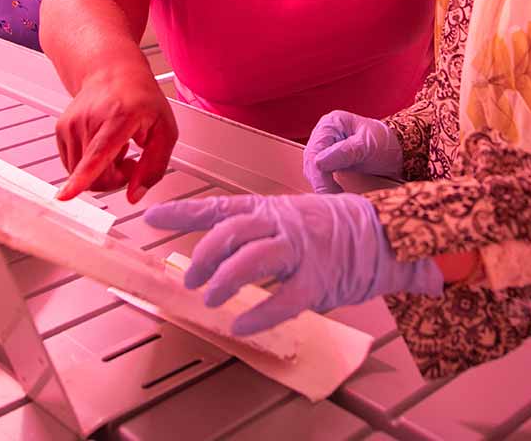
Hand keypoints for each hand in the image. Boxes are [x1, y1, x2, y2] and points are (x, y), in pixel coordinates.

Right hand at [55, 68, 177, 202]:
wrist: (112, 72)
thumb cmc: (140, 99)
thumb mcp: (164, 130)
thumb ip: (154, 167)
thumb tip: (134, 195)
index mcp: (119, 118)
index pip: (98, 153)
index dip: (82, 178)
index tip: (65, 194)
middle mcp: (89, 120)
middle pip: (94, 176)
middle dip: (115, 179)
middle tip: (131, 162)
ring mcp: (71, 125)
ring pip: (81, 175)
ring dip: (101, 172)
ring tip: (116, 149)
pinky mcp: (61, 131)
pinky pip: (72, 167)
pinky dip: (88, 166)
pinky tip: (101, 147)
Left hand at [144, 193, 441, 335]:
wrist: (379, 235)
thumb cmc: (327, 230)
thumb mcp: (286, 219)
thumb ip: (253, 232)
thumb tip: (213, 254)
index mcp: (268, 210)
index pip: (218, 208)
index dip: (182, 212)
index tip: (150, 216)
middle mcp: (280, 224)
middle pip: (229, 233)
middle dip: (202, 257)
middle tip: (190, 280)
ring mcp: (300, 250)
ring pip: (252, 260)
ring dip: (224, 281)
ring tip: (211, 299)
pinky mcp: (317, 279)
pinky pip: (282, 299)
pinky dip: (259, 314)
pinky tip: (242, 323)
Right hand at [303, 110, 402, 193]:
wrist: (399, 151)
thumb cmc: (386, 143)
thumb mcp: (368, 146)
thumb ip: (344, 152)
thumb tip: (318, 163)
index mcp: (331, 124)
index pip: (314, 150)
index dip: (318, 173)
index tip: (328, 191)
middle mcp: (324, 133)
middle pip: (311, 160)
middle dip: (319, 181)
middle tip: (330, 199)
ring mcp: (326, 147)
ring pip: (313, 170)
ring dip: (321, 185)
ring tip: (333, 198)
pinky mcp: (330, 160)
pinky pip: (321, 174)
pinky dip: (325, 185)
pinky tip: (334, 194)